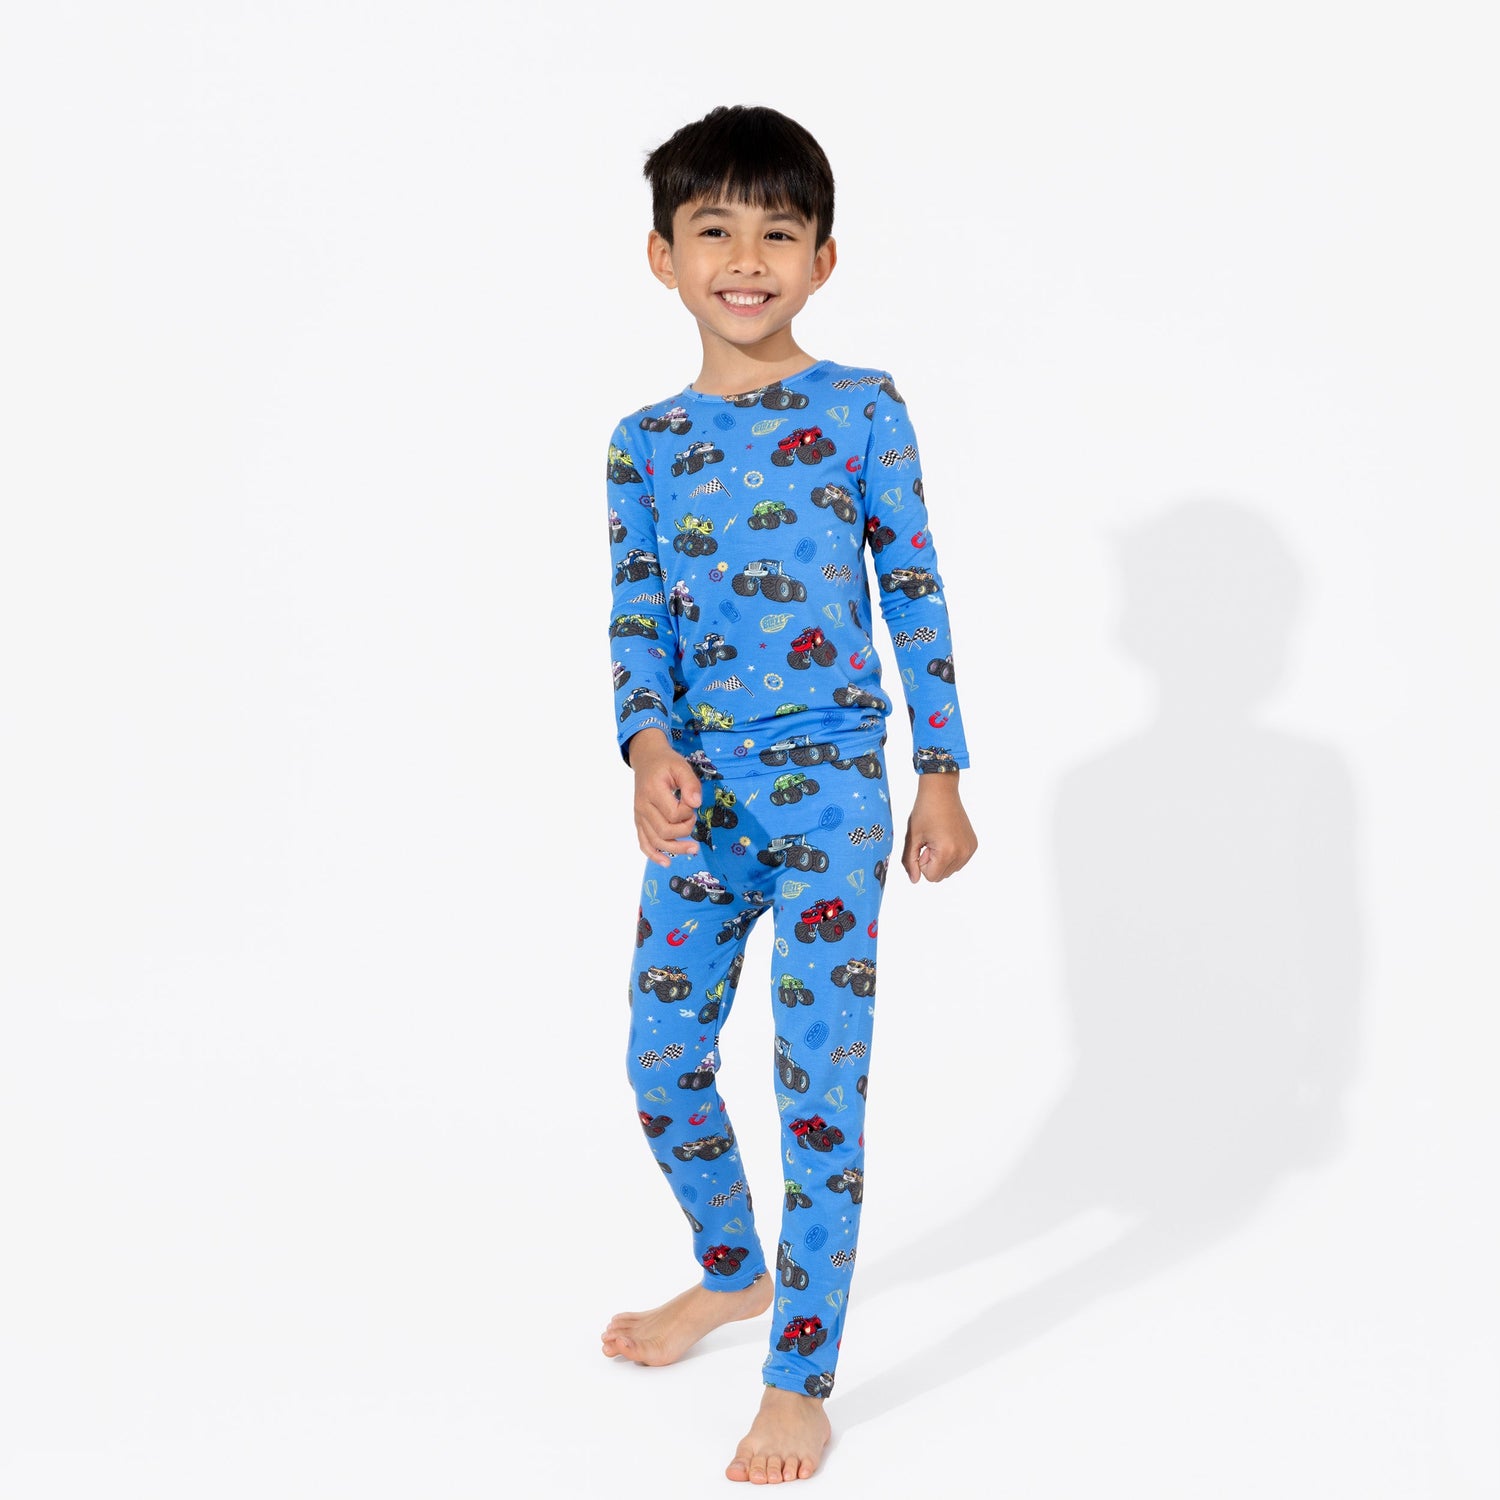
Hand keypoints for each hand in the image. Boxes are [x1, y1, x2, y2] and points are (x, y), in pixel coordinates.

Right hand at [628, 728, 701, 867]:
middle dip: (685, 830)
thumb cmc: (666, 763)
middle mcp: (643, 806)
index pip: (673, 814)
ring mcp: (639, 816)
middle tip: (693, 819)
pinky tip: (666, 862)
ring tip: (693, 849)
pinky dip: (654, 855)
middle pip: (664, 831)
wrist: (647, 760)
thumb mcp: (681, 766)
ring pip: (655, 841)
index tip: (693, 804)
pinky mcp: (639, 821)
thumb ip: (691, 784)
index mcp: (653, 791)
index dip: (688, 813)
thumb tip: (696, 804)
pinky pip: (643, 842)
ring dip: (675, 848)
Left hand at [902, 774, 977, 883]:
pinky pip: (959, 861)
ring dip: (941, 859)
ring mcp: (970, 849)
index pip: (931, 877)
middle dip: (932, 862)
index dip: (922, 863)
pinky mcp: (973, 845)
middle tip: (930, 840)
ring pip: (950, 870)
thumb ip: (910, 862)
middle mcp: (962, 853)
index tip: (924, 845)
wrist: (941, 791)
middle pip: (941, 876)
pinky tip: (946, 836)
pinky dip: (951, 854)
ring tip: (938, 838)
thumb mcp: (912, 837)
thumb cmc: (925, 810)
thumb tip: (914, 880)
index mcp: (947, 852)